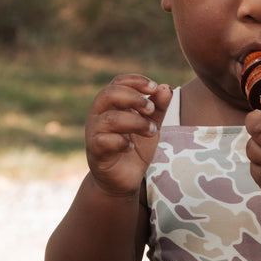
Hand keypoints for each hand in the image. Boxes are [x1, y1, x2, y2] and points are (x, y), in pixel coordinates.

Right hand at [85, 75, 171, 197]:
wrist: (123, 180)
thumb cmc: (134, 148)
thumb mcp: (151, 125)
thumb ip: (158, 108)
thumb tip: (166, 87)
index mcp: (110, 104)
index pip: (118, 83)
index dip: (135, 81)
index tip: (154, 87)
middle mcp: (99, 115)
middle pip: (109, 94)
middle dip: (134, 98)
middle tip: (151, 109)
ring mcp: (94, 133)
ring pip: (110, 118)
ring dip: (136, 122)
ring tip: (152, 130)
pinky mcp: (95, 152)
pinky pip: (104, 141)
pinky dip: (122, 142)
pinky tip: (131, 147)